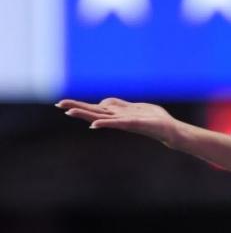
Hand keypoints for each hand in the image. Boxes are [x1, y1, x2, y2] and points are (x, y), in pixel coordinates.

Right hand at [56, 98, 180, 147]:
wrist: (170, 130)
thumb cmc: (154, 119)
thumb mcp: (135, 107)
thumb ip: (120, 105)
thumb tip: (104, 102)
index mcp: (118, 113)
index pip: (95, 108)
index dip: (80, 105)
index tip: (63, 103)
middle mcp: (118, 118)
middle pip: (93, 111)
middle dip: (77, 107)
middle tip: (58, 104)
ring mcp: (124, 121)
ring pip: (101, 116)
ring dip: (85, 114)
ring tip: (69, 112)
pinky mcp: (132, 124)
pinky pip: (116, 123)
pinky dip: (105, 123)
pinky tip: (93, 125)